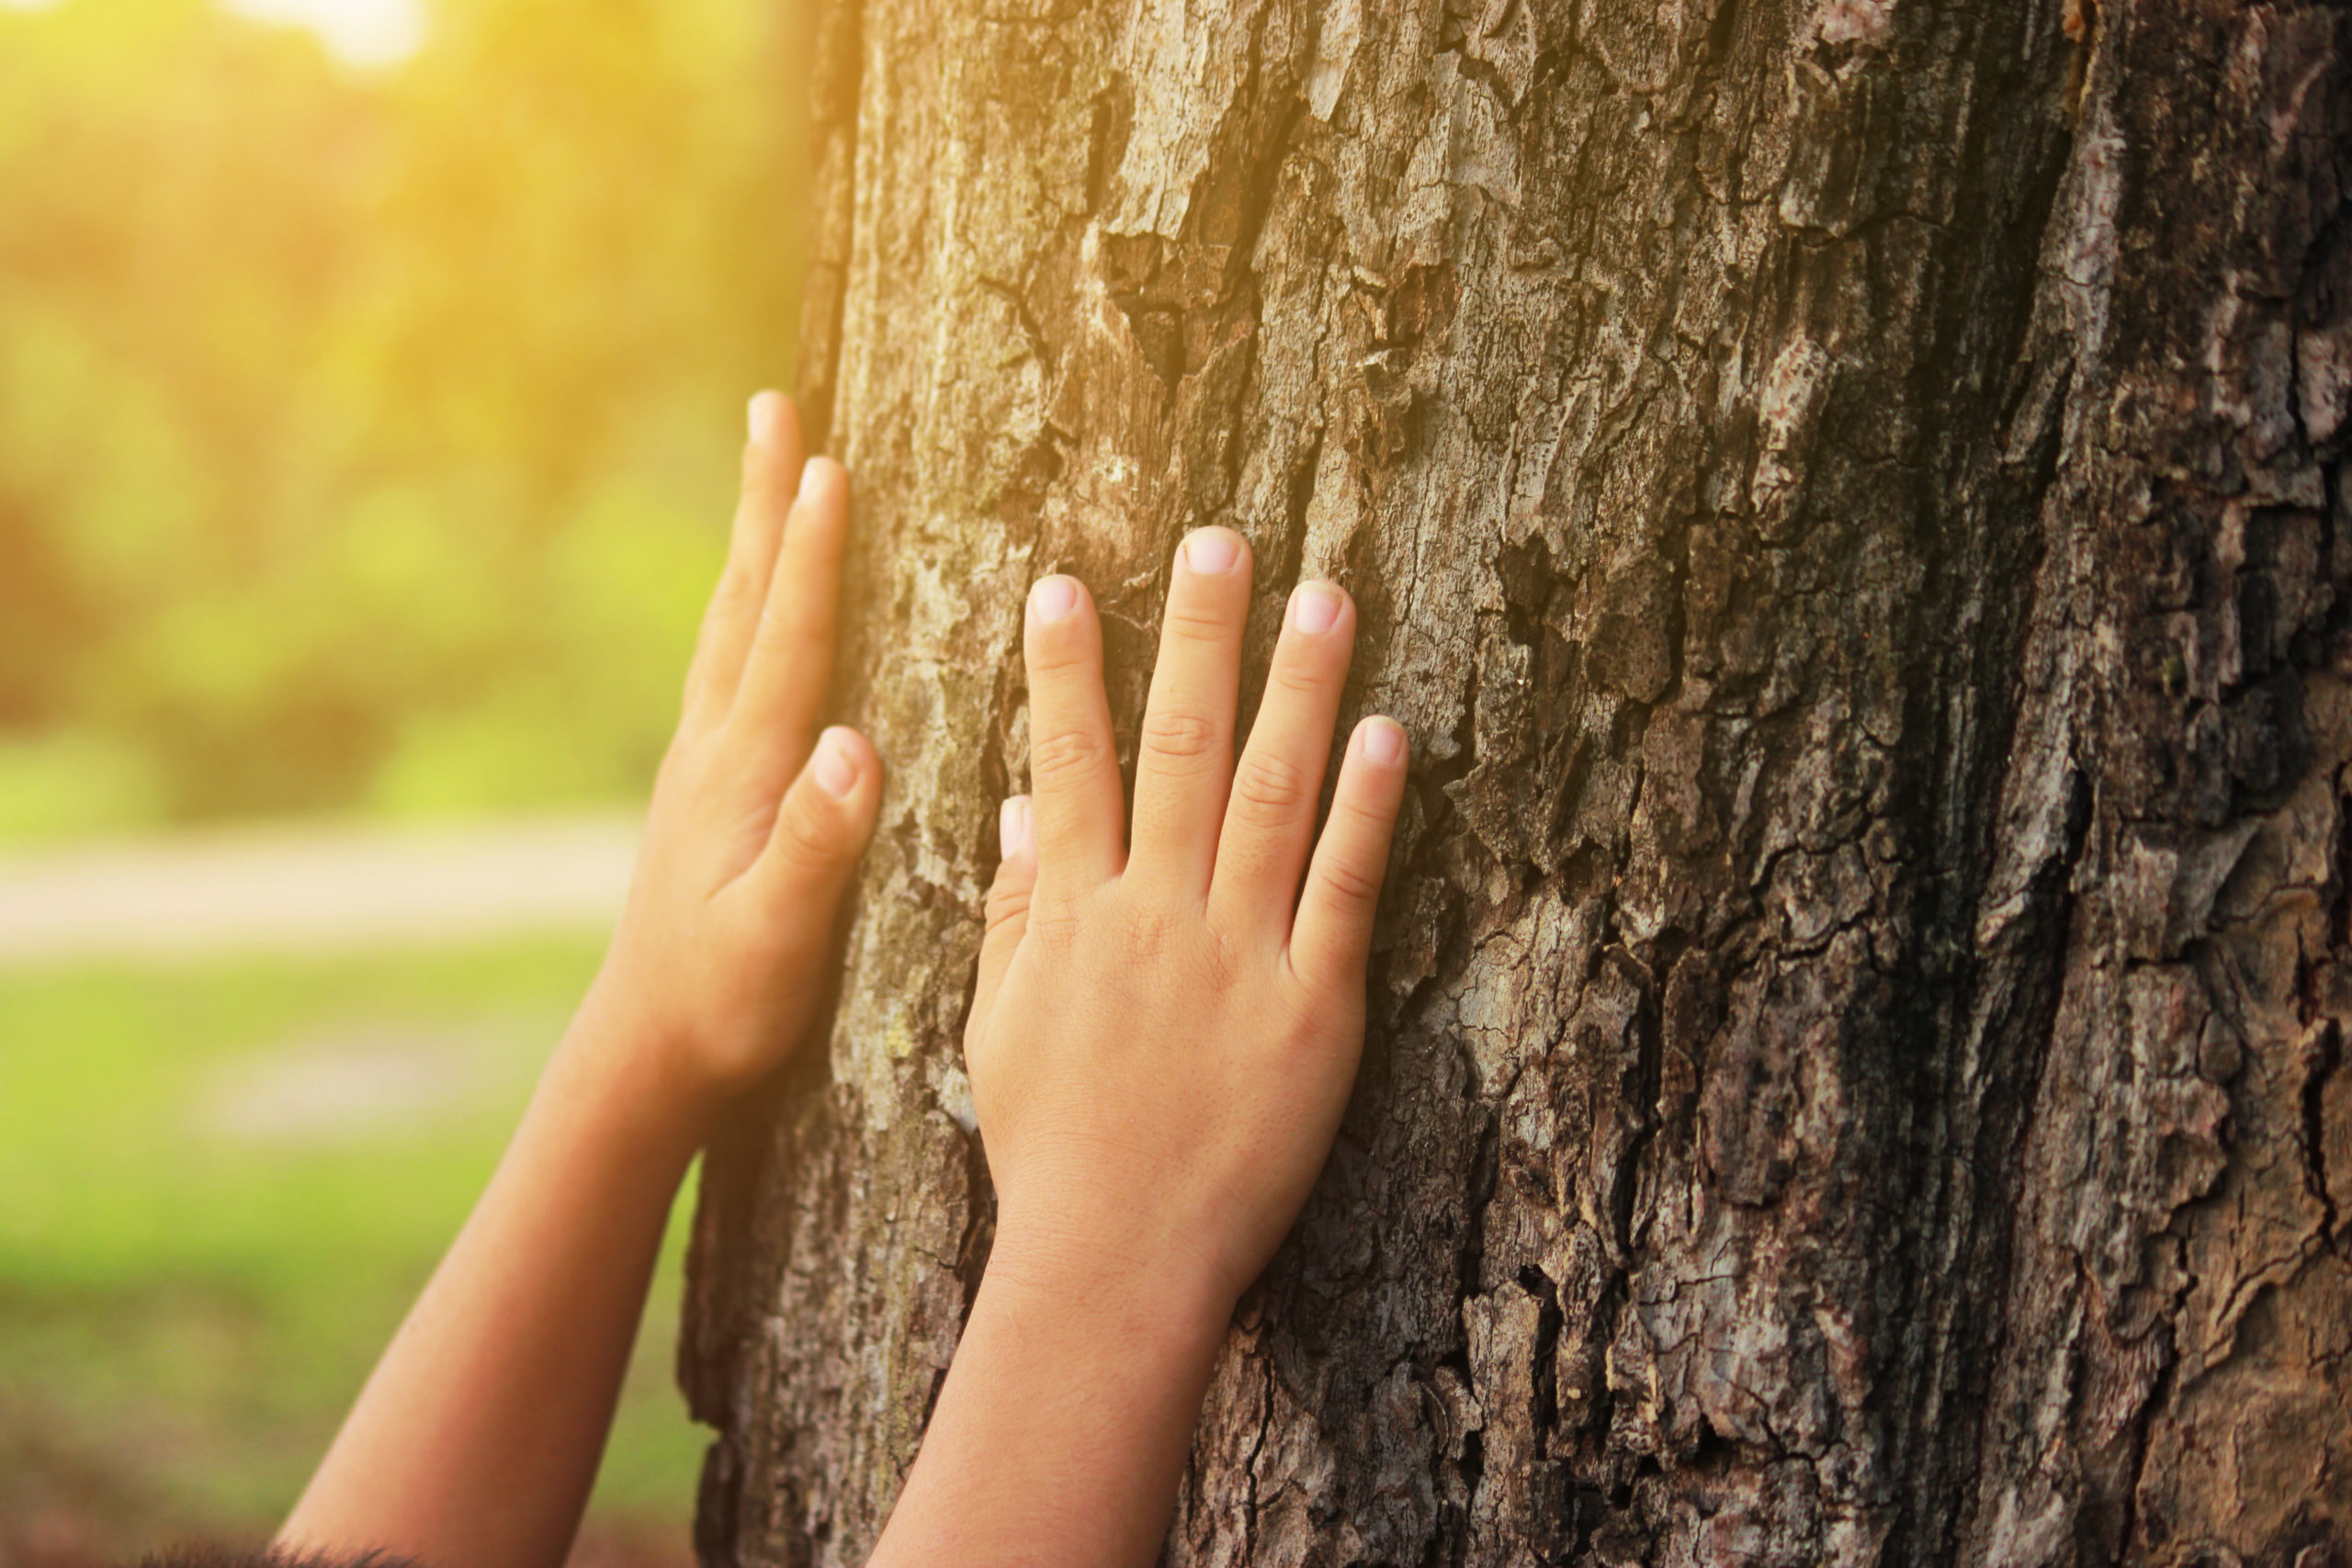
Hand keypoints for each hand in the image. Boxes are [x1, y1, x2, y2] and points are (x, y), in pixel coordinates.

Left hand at [583, 390, 881, 1122]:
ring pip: (731, 622)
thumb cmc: (725, 1001)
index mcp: (742, 769)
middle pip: (744, 599)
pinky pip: (731, 661)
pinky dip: (749, 601)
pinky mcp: (704, 785)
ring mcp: (701, 762)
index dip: (810, 553)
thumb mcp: (778, 935)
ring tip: (772, 468)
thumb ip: (815, 842)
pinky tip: (756, 600)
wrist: (645, 1050)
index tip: (830, 463)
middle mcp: (714, 747)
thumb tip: (854, 743)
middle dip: (765, 503)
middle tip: (776, 408)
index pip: (785, 639)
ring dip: (753, 539)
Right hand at [964, 526, 1409, 1311]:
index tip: (1064, 582)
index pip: (1067, 764)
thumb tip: (1019, 809)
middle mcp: (1158, 914)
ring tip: (1323, 593)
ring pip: (1270, 795)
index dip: (1063, 669)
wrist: (1117, 1259)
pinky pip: (1346, 890)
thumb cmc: (1051, 1150)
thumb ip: (1014, 913)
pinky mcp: (1317, 1006)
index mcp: (1077, 915)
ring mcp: (1240, 953)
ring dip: (1297, 688)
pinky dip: (1369, 811)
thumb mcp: (1000, 1027)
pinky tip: (1391, 734)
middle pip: (1176, 749)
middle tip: (1217, 541)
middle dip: (1196, 636)